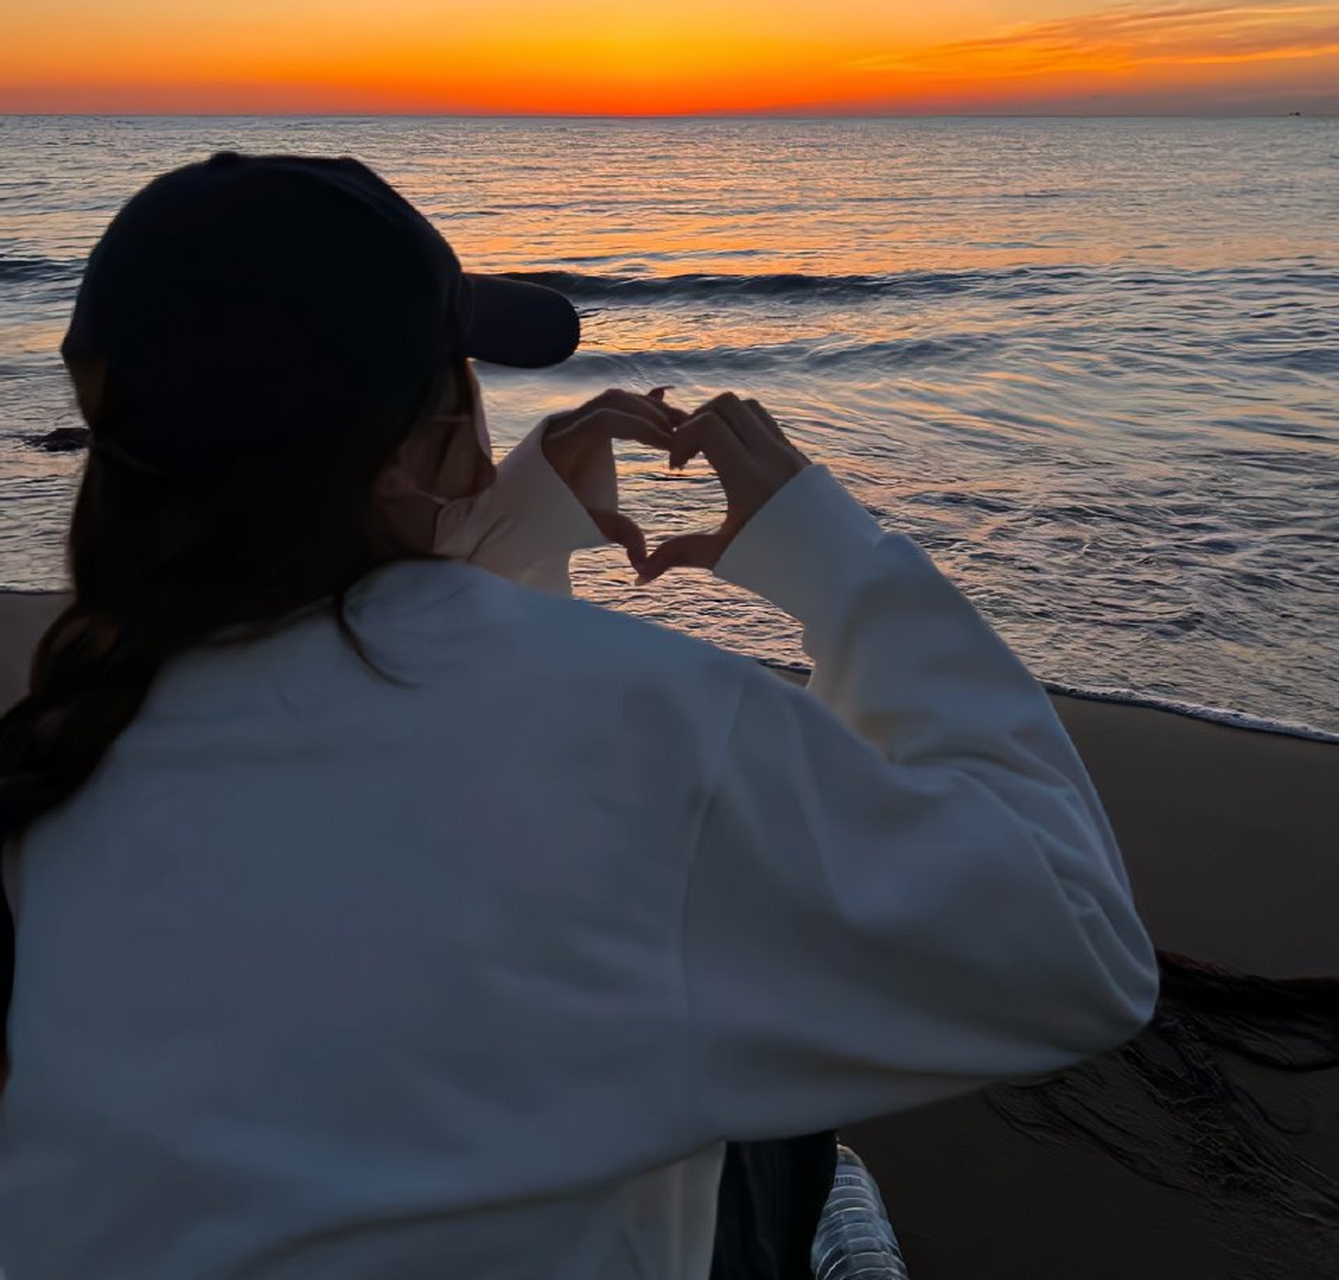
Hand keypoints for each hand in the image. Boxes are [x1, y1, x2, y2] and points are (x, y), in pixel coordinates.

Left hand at [542, 387, 684, 568]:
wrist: (515, 507)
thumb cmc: (545, 516)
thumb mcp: (578, 521)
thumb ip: (612, 532)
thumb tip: (643, 558)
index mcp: (561, 442)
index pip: (606, 419)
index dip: (640, 426)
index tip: (669, 441)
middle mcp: (566, 424)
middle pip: (614, 402)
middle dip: (650, 413)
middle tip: (683, 430)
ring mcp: (573, 419)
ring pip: (615, 400)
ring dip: (647, 408)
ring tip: (681, 421)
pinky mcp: (582, 422)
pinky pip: (613, 405)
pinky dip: (638, 407)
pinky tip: (665, 404)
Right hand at [637, 392, 810, 583]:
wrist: (844, 571)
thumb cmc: (781, 568)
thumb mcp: (726, 556)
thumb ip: (681, 554)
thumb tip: (640, 573)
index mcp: (749, 478)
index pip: (708, 425)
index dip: (682, 437)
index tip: (676, 467)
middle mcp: (772, 457)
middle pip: (728, 404)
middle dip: (699, 418)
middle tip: (690, 451)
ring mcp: (791, 454)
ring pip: (751, 409)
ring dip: (724, 420)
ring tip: (711, 452)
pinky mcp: (802, 459)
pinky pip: (769, 426)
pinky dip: (746, 430)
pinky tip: (736, 462)